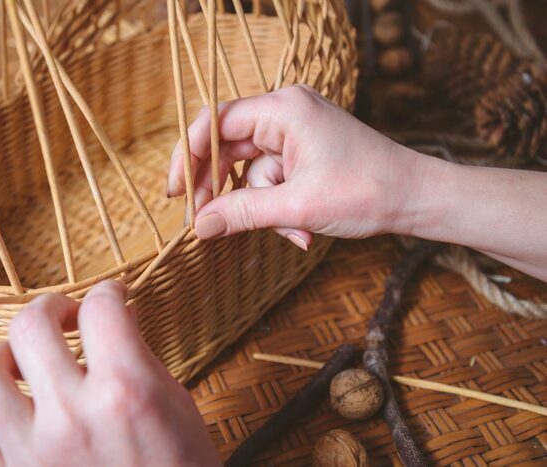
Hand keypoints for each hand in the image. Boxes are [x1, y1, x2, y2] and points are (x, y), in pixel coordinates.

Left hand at [0, 281, 219, 466]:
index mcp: (125, 391)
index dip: (108, 292)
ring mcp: (32, 456)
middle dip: (50, 307)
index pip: (101, 309)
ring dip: (0, 359)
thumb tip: (116, 319)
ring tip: (21, 363)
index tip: (111, 297)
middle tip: (65, 316)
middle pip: (30, 326)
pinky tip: (2, 418)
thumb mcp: (176, 407)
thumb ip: (139, 358)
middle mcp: (72, 418)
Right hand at [167, 84, 432, 248]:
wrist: (417, 198)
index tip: (177, 193)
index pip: (215, 122)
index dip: (188, 156)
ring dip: (263, 208)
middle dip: (223, 191)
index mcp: (284, 109)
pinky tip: (302, 231)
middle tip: (206, 223)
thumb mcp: (297, 205)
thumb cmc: (367, 191)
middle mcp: (286, 113)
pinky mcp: (303, 153)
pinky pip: (272, 180)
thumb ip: (241, 212)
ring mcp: (295, 133)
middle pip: (228, 148)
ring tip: (295, 232)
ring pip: (251, 171)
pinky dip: (279, 207)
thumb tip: (198, 226)